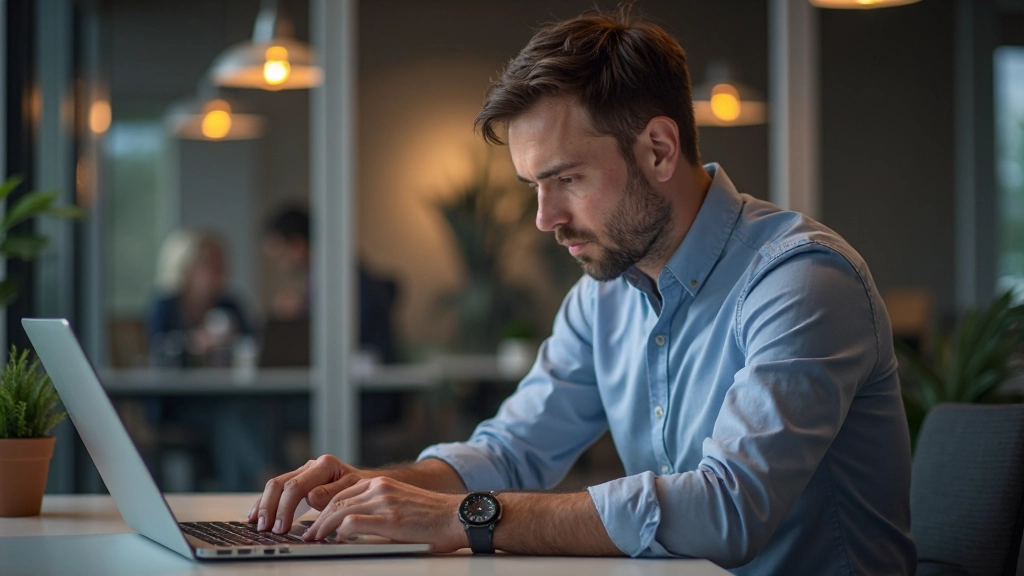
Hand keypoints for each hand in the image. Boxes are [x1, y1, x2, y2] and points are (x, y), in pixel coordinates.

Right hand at [247, 454, 371, 534]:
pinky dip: (265, 502)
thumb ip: (333, 494)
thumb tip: (311, 497)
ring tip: (256, 523)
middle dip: (270, 506)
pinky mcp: (299, 480)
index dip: (285, 508)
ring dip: (263, 505)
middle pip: (281, 483)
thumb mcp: (353, 490)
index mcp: (325, 465)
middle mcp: (312, 465)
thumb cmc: (362, 488)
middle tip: (265, 527)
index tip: (281, 527)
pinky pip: (278, 490)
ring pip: (275, 485)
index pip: (296, 486)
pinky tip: (255, 514)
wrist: (368, 483)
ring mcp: (304, 472)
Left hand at [302, 476, 467, 552]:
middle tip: (308, 535)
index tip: (316, 524)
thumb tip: (353, 527)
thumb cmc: (433, 517)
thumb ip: (379, 508)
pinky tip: (336, 541)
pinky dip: (339, 532)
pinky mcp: (389, 518)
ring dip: (322, 528)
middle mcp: (379, 487)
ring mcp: (384, 501)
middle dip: (318, 520)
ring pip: (339, 511)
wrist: (458, 516)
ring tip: (314, 540)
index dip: (324, 510)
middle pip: (336, 501)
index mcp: (381, 483)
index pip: (342, 493)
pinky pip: (352, 522)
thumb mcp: (401, 503)